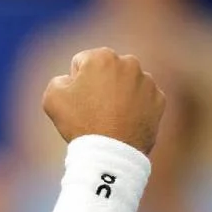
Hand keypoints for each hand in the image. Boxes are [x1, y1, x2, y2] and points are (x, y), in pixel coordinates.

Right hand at [42, 48, 165, 153]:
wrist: (110, 154)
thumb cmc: (80, 124)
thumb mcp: (52, 97)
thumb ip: (59, 79)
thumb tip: (70, 79)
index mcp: (102, 57)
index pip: (82, 62)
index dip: (76, 82)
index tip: (79, 100)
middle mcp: (129, 63)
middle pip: (108, 70)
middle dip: (101, 83)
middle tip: (95, 109)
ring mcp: (147, 82)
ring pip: (128, 83)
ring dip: (120, 94)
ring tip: (111, 118)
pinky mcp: (159, 100)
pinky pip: (143, 99)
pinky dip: (136, 107)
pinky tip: (125, 122)